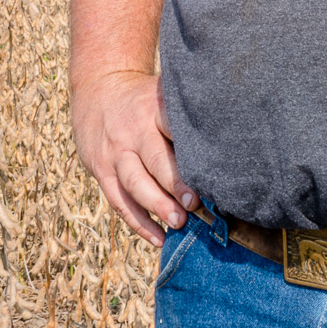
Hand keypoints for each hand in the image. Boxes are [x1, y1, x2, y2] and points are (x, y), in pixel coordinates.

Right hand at [73, 67, 197, 245]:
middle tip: (196, 205)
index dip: (192, 151)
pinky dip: (138, 223)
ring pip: (134, 183)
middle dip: (175, 185)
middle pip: (154, 160)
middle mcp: (133, 131)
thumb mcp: (166, 93)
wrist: (98, 89)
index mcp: (155, 109)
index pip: (175, 129)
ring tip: (178, 223)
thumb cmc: (146, 98)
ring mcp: (114, 152)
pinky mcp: (100, 170)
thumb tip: (228, 147)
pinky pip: (118, 201)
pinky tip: (158, 238)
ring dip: (156, 206)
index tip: (212, 171)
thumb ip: (189, 117)